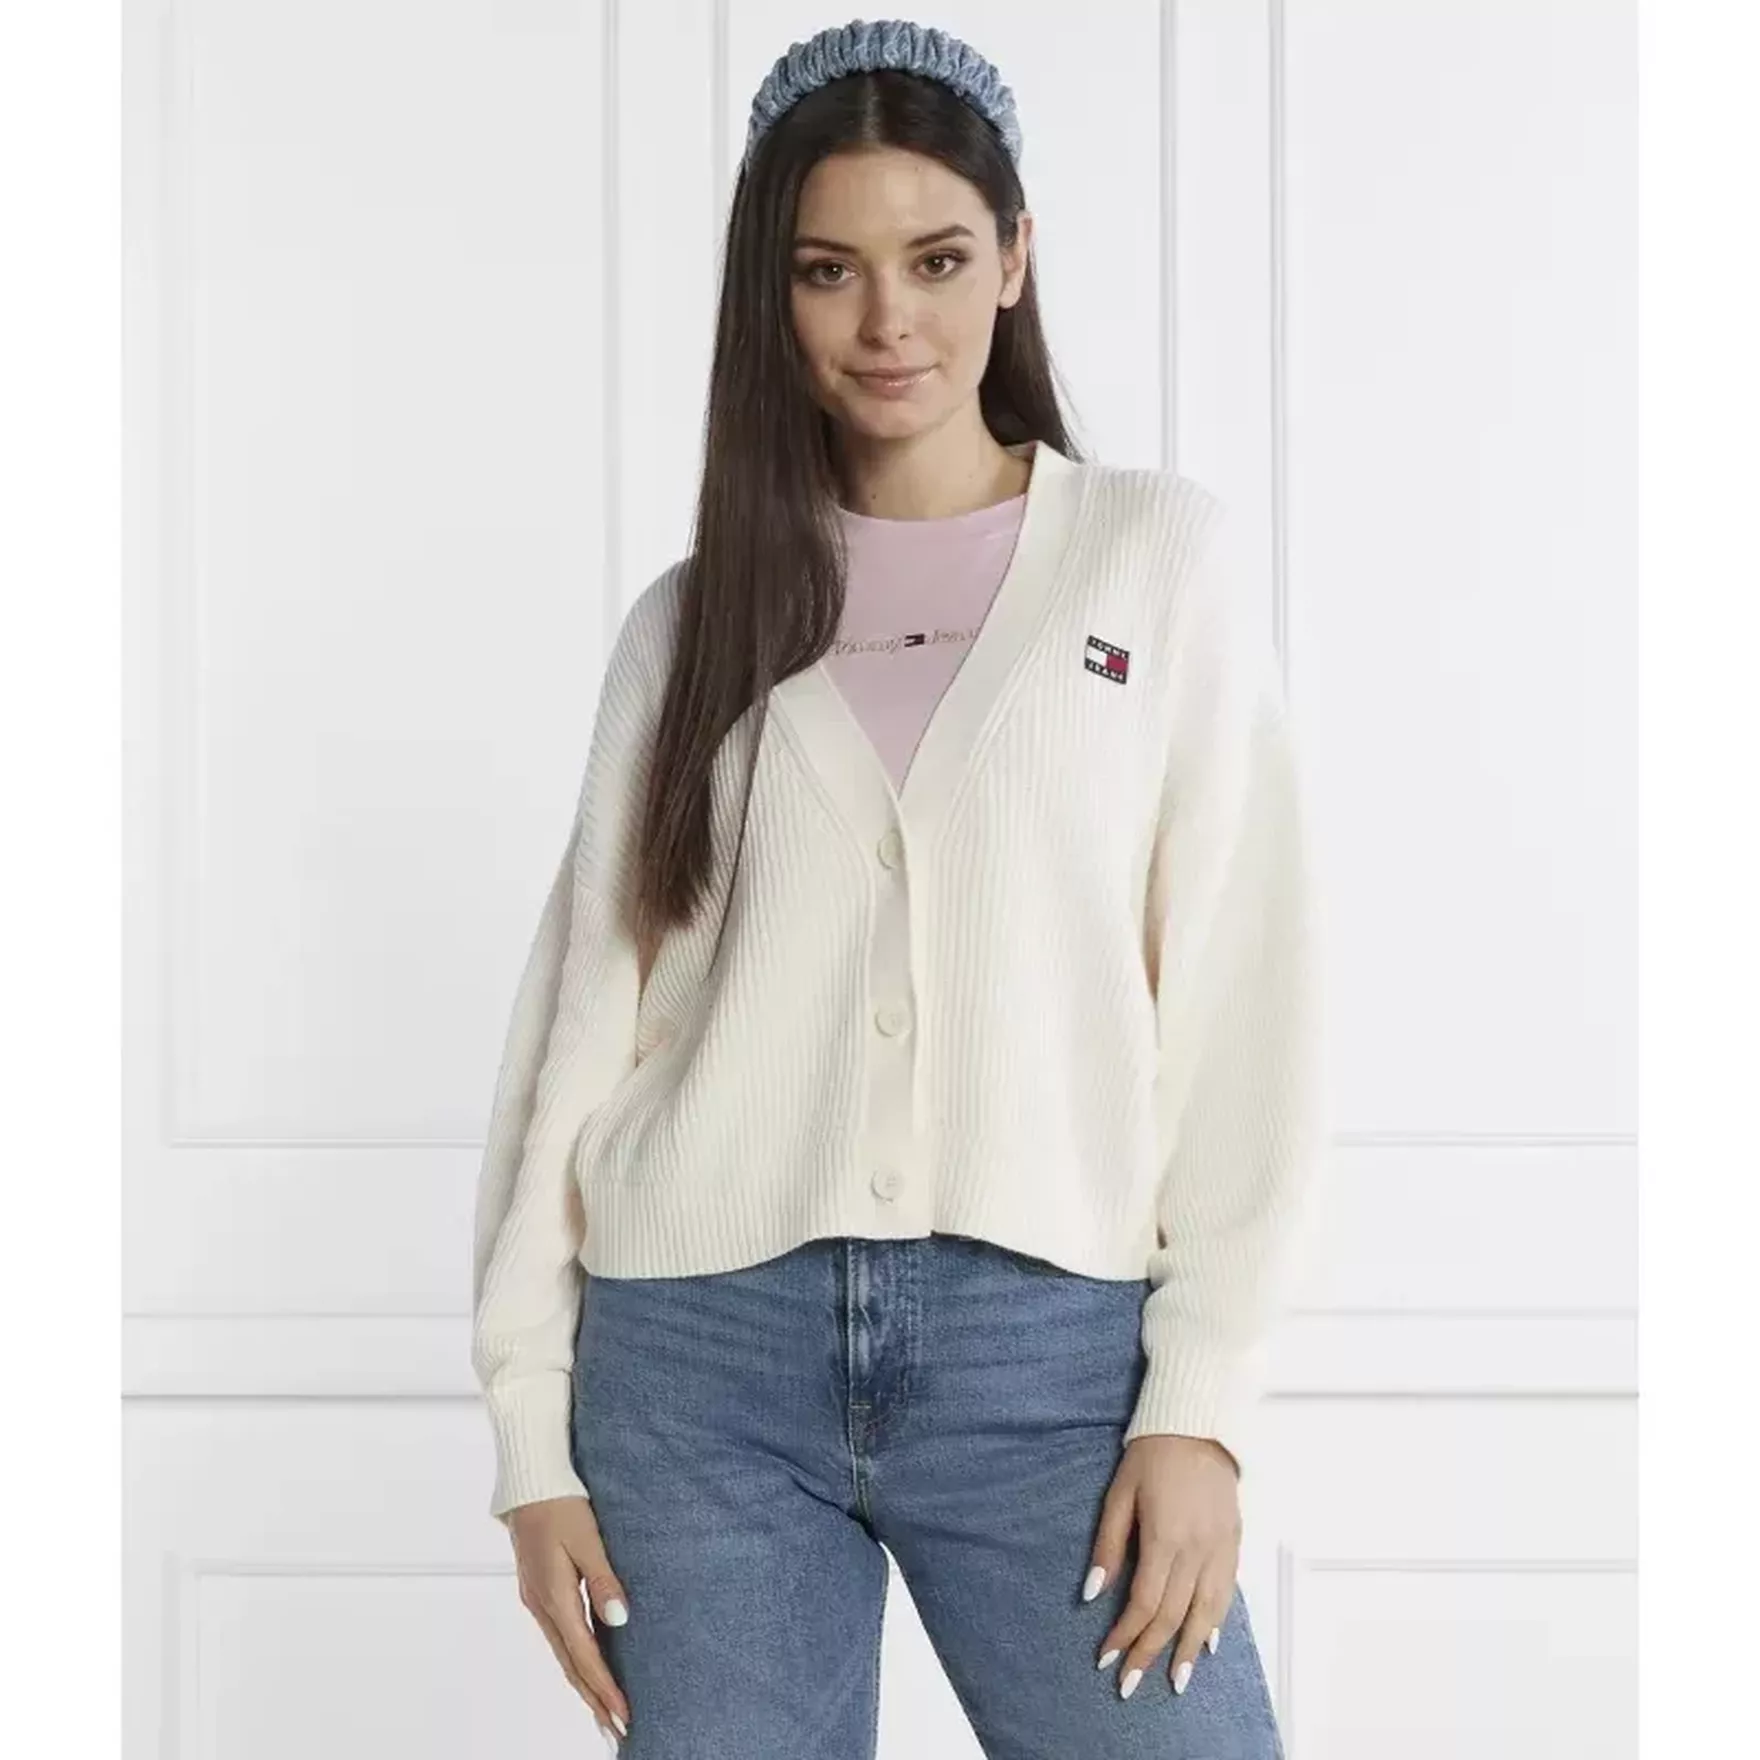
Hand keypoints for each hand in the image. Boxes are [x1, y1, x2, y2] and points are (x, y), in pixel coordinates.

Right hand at [507, 1495, 633, 1742]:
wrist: (529, 1482)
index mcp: (554, 1598)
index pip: (585, 1656)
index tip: (625, 1717)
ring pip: (564, 1655)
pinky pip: (560, 1638)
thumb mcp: (587, 1538)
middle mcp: (542, 1607)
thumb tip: (620, 1620)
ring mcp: (538, 1601)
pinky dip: (575, 1661)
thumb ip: (604, 1580)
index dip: (605, 1689)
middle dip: (594, 1700)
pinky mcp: (540, 1592)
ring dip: (585, 1685)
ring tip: (604, 1712)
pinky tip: (586, 1669)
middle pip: (572, 1665)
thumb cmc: (561, 1504)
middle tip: (618, 1731)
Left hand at [1084, 1435, 1241, 1699]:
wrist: (1197, 1423)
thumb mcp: (1119, 1493)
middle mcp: (1197, 1549)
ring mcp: (1220, 1547)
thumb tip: (1093, 1593)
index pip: (1145, 1603)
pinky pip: (1228, 1592)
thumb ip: (1109, 1545)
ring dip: (1191, 1650)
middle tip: (1132, 1684)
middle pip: (1175, 1616)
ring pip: (1208, 1612)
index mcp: (1165, 1537)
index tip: (1107, 1658)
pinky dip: (1218, 1621)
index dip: (1125, 1635)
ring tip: (1177, 1680)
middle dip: (1151, 1653)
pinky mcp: (1234, 1541)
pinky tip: (1210, 1641)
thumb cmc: (1152, 1454)